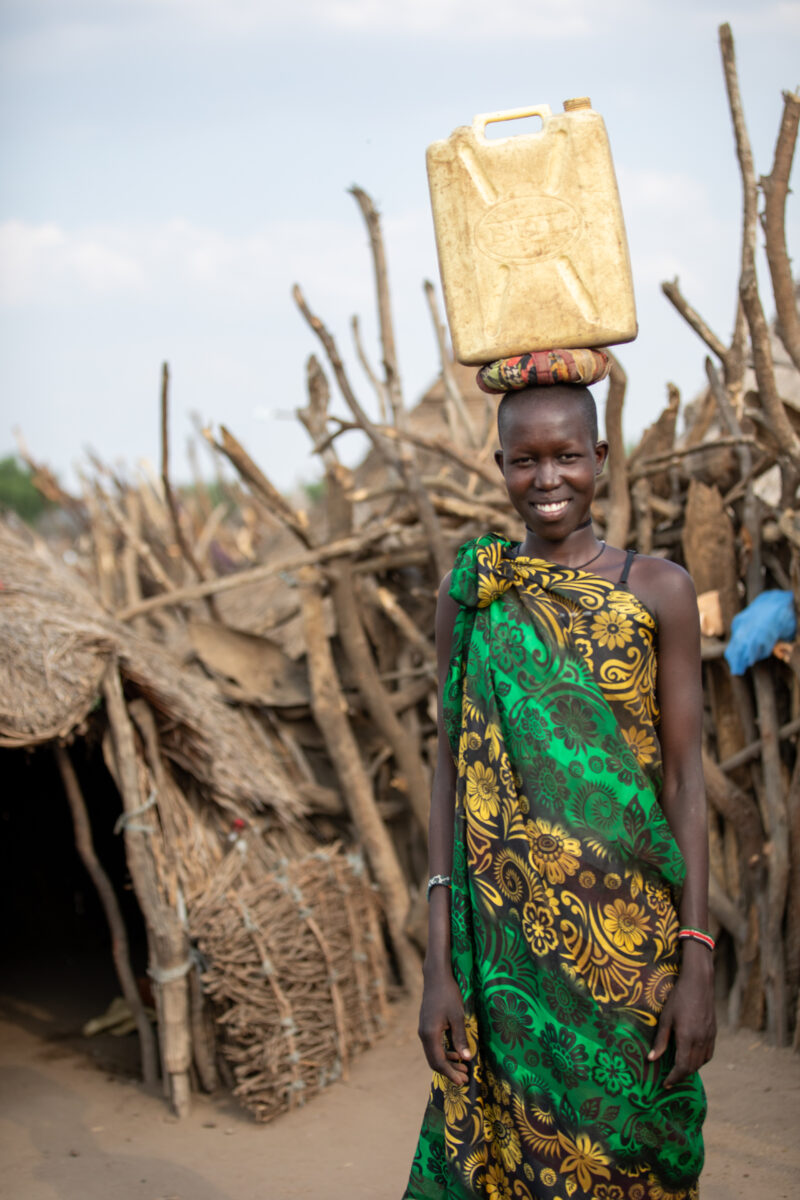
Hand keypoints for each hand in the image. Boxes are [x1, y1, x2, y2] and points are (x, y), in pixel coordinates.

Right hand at [418, 966, 470, 1084]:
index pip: (438, 1061)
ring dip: (448, 1063)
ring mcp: (424, 1031)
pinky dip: (444, 1053)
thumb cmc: (448, 994)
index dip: (450, 1073)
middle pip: (434, 1061)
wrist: (436, 977)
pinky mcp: (427, 1027)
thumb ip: (460, 1038)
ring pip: (433, 1054)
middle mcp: (423, 1034)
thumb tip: (466, 1059)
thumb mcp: (458, 1016)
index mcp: (430, 1034)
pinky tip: (456, 1054)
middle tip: (465, 1079)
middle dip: (449, 1071)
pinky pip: (433, 1046)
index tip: (463, 1081)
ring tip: (463, 1068)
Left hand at [648, 946, 715, 1086]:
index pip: (682, 1067)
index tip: (665, 1084)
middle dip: (681, 1076)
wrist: (699, 983)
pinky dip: (700, 1061)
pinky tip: (692, 1057)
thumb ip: (660, 1040)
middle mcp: (700, 1040)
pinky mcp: (713, 1032)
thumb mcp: (665, 1018)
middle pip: (692, 1067)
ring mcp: (709, 1037)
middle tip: (670, 1080)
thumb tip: (651, 1059)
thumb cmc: (678, 998)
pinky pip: (708, 1054)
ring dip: (691, 1069)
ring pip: (702, 1062)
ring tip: (679, 1070)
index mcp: (687, 1038)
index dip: (673, 1078)